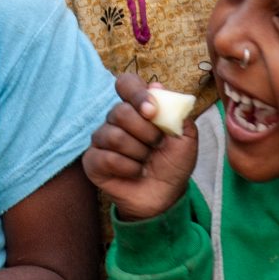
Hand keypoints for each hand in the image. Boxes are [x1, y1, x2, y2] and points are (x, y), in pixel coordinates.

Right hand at [82, 72, 197, 221]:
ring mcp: (102, 138)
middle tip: (156, 145)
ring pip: (114, 135)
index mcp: (137, 107)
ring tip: (145, 161)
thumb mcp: (185, 136)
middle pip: (120, 111)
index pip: (126, 83)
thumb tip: (156, 86)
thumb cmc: (173, 163)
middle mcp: (116, 119)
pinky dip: (128, 168)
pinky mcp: (92, 160)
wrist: (165, 196)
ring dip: (138, 152)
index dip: (137, 94)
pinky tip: (135, 172)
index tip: (152, 111)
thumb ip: (174, 110)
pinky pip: (107, 158)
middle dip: (146, 132)